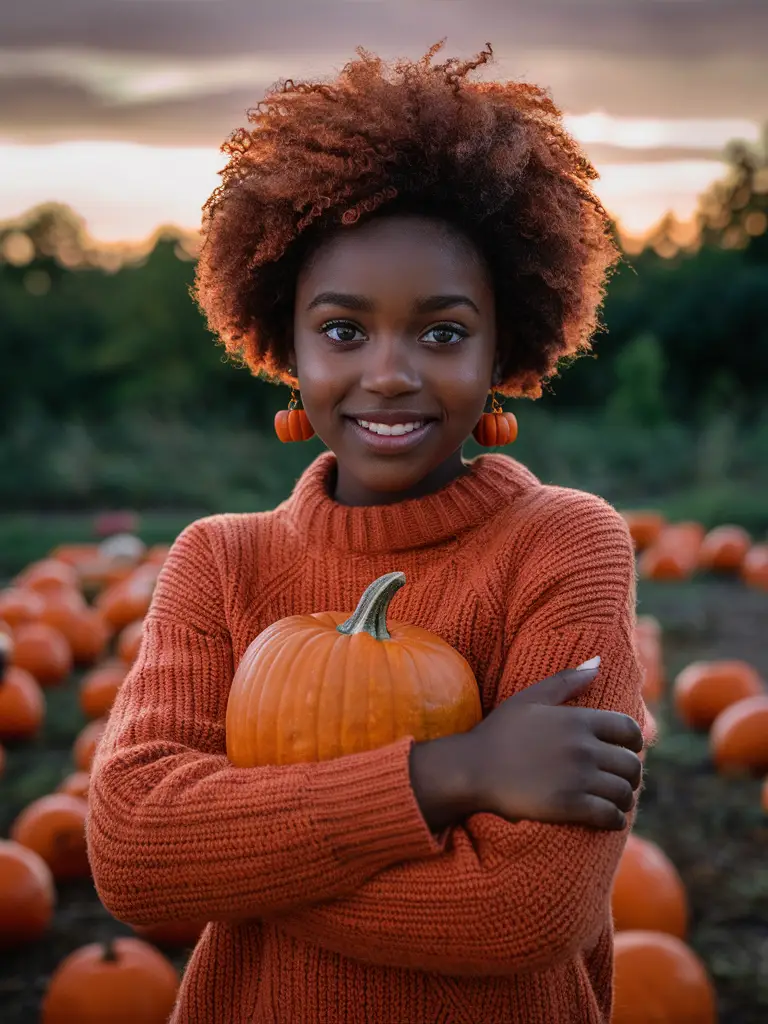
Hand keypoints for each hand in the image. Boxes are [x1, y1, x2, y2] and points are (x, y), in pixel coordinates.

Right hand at [409, 658, 643, 832]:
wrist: (472, 769)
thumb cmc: (499, 732)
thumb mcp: (530, 698)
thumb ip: (566, 680)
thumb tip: (598, 663)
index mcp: (578, 720)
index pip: (629, 730)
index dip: (634, 741)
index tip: (626, 749)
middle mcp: (583, 747)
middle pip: (631, 764)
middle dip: (631, 774)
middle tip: (620, 779)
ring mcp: (578, 778)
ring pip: (624, 791)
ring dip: (624, 798)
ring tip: (616, 801)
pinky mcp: (569, 806)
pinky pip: (610, 816)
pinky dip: (614, 819)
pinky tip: (607, 818)